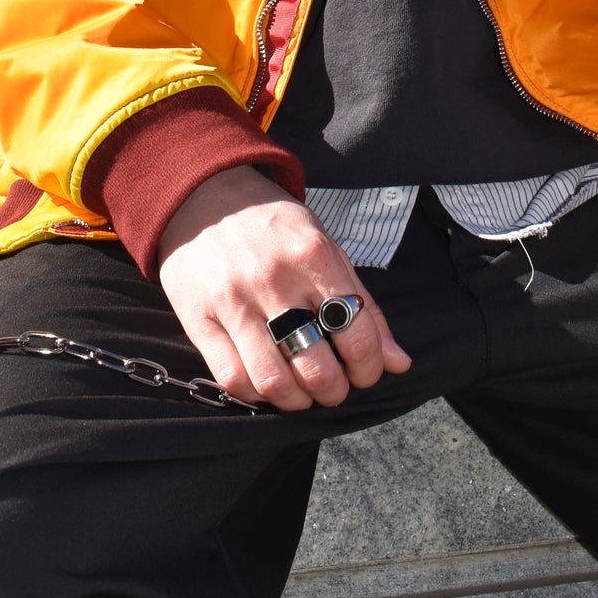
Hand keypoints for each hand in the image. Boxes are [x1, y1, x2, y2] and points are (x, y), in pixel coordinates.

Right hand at [156, 166, 412, 411]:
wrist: (204, 196)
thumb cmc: (273, 227)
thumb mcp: (325, 246)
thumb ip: (363, 304)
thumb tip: (398, 362)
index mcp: (312, 255)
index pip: (356, 333)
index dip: (369, 367)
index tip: (365, 371)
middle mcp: (273, 279)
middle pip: (316, 367)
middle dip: (334, 391)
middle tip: (333, 386)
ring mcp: (232, 301)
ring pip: (273, 381)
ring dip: (297, 401)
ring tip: (302, 391)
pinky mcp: (198, 320)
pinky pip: (232, 379)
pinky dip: (256, 395)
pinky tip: (267, 382)